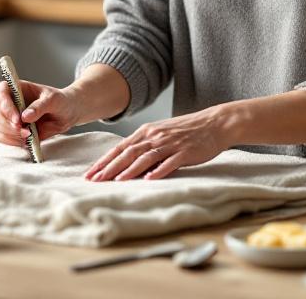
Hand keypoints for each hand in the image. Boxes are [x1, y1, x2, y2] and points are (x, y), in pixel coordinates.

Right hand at [0, 79, 81, 148]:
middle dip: (9, 126)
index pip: (0, 93)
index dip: (5, 106)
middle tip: (25, 132)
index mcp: (16, 89)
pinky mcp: (11, 131)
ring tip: (29, 136)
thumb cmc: (59, 101)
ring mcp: (8, 117)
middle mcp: (9, 102)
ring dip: (12, 135)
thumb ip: (40, 106)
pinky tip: (27, 141)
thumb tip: (25, 116)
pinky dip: (14, 142)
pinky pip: (5, 139)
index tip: (17, 119)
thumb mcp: (53, 100)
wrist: (66, 114)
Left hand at [84, 106, 235, 181]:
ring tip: (116, 181)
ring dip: (129, 170)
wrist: (215, 123)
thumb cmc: (187, 131)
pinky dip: (158, 170)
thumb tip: (127, 164)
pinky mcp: (185, 151)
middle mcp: (155, 136)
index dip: (104, 161)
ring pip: (145, 157)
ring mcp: (170, 143)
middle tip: (94, 180)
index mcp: (147, 131)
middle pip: (128, 153)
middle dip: (110, 167)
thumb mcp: (162, 134)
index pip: (120, 148)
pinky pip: (169, 162)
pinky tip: (149, 179)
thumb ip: (145, 146)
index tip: (90, 174)